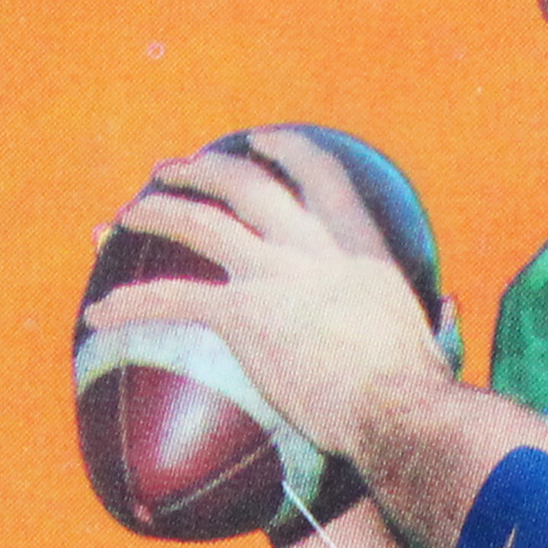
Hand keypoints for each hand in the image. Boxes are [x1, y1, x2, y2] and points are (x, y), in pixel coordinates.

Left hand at [83, 130, 455, 464]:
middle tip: (172, 170)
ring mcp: (276, 277)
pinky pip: (174, 296)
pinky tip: (99, 312)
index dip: (285, 150)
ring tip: (123, 215)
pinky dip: (131, 302)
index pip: (320, 176)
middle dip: (204, 170)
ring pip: (202, 224)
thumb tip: (448, 307)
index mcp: (358, 247)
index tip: (259, 140)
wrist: (399, 407)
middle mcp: (312, 249)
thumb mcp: (426, 328)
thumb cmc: (419, 385)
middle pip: (248, 186)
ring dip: (157, 212)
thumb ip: (427, 309)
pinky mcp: (244, 315)